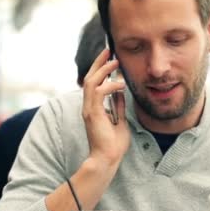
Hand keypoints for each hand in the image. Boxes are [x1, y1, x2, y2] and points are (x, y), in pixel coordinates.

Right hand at [81, 49, 129, 167]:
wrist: (107, 159)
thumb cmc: (113, 145)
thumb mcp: (120, 120)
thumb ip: (118, 106)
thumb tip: (121, 92)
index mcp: (94, 107)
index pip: (94, 83)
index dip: (100, 69)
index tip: (110, 58)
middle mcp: (88, 106)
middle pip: (90, 78)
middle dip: (99, 63)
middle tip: (109, 51)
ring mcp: (89, 109)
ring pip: (91, 82)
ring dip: (103, 70)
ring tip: (115, 62)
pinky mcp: (92, 113)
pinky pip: (98, 92)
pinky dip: (109, 85)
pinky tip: (120, 84)